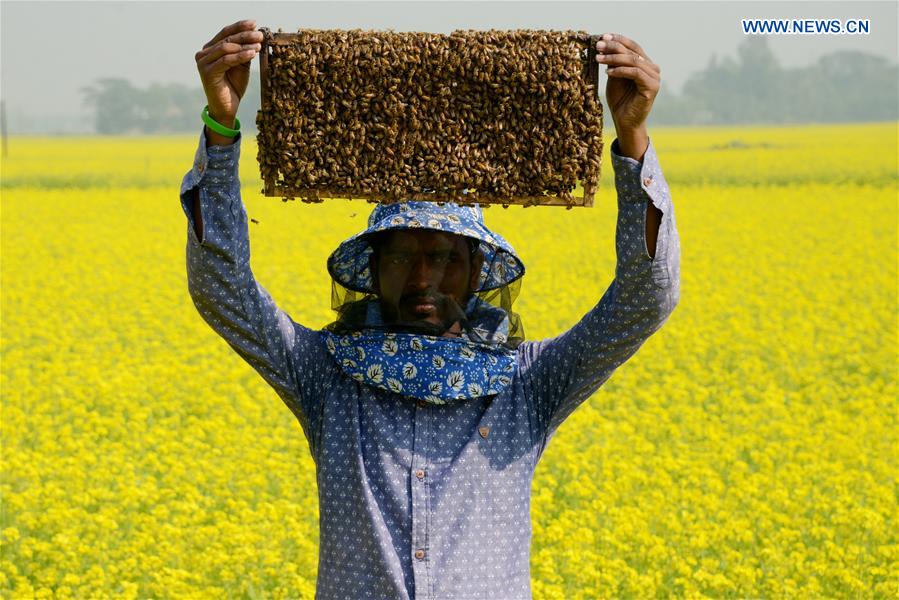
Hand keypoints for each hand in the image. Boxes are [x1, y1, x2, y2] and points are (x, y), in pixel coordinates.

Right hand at [195, 20, 261, 127]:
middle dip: (245, 35)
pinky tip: (252, 53)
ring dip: (244, 45)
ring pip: (226, 48)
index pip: (225, 32)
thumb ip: (244, 51)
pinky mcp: (207, 72)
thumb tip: (255, 35)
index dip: (240, 26)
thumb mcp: (241, 65)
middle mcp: (203, 53)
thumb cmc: (233, 86)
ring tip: (259, 44)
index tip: (255, 23)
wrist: (227, 108)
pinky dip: (240, 56)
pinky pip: (226, 60)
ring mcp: (203, 62)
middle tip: (260, 34)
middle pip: (226, 38)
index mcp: (210, 49)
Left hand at [595, 33, 660, 159]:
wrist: (624, 122)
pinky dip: (621, 70)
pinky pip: (635, 73)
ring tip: (598, 58)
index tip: (603, 36)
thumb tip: (605, 44)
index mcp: (645, 63)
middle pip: (632, 51)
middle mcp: (653, 68)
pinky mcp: (652, 87)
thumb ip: (614, 62)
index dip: (618, 39)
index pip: (633, 46)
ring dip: (614, 58)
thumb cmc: (619, 100)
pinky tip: (608, 71)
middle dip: (613, 47)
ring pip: (633, 61)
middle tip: (598, 46)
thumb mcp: (614, 76)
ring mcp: (655, 77)